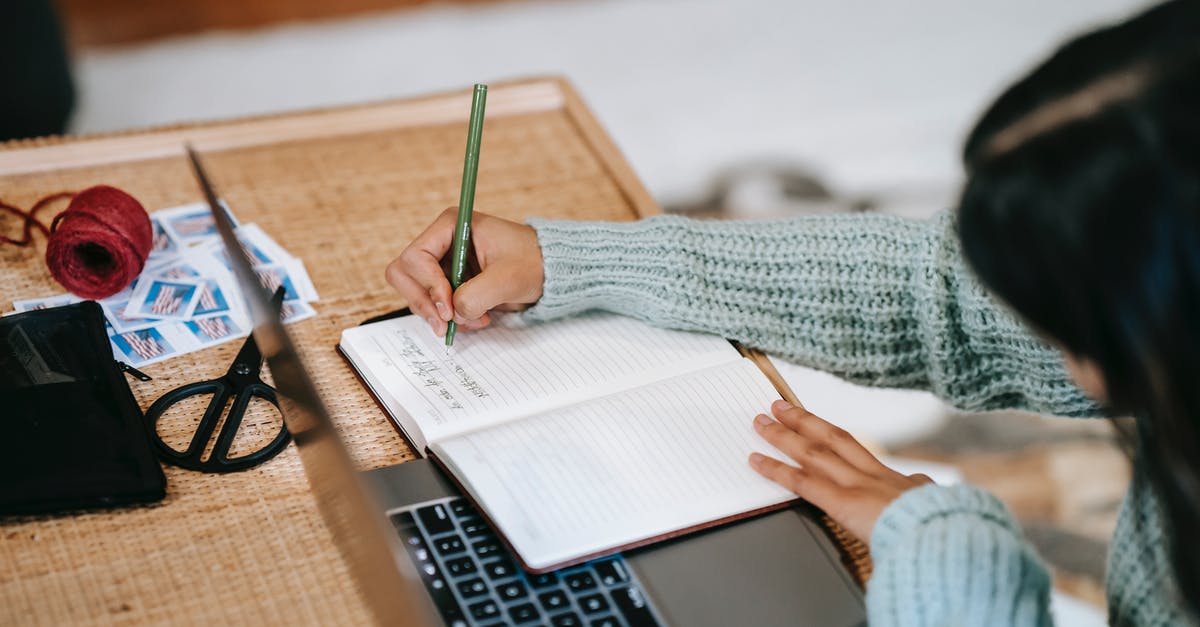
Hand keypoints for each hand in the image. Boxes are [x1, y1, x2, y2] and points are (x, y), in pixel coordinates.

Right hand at [386, 209, 543, 335]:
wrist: (550, 271)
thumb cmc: (533, 262)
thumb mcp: (507, 279)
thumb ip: (475, 295)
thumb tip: (453, 313)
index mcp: (451, 225)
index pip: (415, 257)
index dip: (428, 285)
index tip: (449, 308)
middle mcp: (441, 242)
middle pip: (405, 275)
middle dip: (424, 303)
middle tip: (446, 325)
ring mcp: (443, 263)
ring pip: (416, 293)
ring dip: (439, 315)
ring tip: (474, 320)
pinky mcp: (449, 283)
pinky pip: (433, 305)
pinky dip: (449, 319)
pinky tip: (475, 319)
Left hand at [749, 400, 932, 542]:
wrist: (950, 538)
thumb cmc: (946, 530)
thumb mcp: (935, 506)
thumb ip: (920, 494)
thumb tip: (921, 485)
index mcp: (893, 480)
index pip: (853, 449)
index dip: (828, 432)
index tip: (813, 423)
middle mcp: (871, 475)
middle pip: (831, 438)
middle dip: (804, 421)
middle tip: (780, 407)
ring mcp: (857, 485)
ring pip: (813, 451)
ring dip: (784, 435)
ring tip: (761, 422)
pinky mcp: (845, 503)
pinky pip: (803, 482)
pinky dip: (776, 469)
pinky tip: (756, 459)